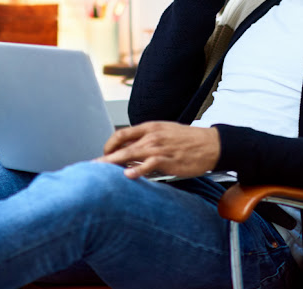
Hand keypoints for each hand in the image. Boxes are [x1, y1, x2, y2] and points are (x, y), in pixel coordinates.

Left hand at [98, 121, 220, 179]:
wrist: (211, 144)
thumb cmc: (188, 141)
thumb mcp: (165, 134)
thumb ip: (147, 141)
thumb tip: (129, 153)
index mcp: (150, 127)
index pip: (122, 134)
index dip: (109, 145)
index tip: (103, 155)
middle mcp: (152, 136)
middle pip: (122, 145)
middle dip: (104, 157)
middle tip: (91, 166)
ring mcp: (160, 148)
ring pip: (131, 154)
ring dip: (114, 163)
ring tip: (100, 171)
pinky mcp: (169, 160)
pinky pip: (149, 164)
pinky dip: (138, 170)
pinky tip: (128, 175)